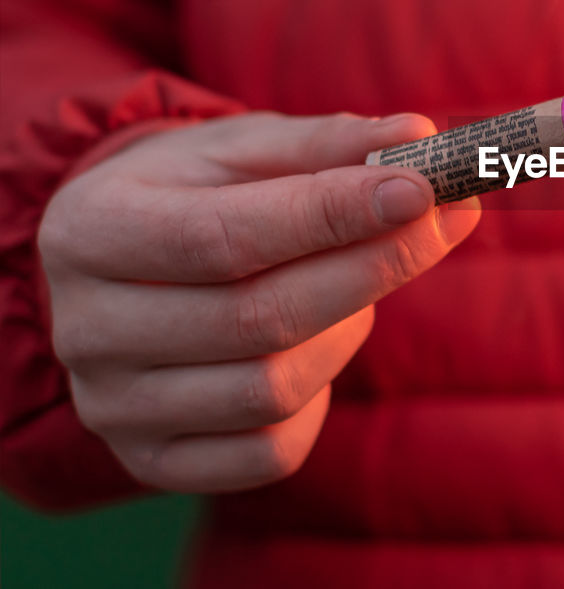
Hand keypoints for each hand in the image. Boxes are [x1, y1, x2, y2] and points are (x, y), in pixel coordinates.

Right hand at [38, 112, 478, 492]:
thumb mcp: (246, 149)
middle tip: (445, 223)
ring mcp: (115, 409)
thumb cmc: (197, 192)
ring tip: (358, 281)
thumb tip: (418, 136)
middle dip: (371, 269)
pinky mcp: (156, 460)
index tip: (422, 189)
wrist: (129, 265)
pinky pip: (270, 451)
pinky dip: (321, 398)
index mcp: (91, 231)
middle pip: (256, 319)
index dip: (331, 217)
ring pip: (272, 391)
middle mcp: (86, 330)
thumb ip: (329, 144)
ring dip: (346, 331)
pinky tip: (322, 344)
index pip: (222, 237)